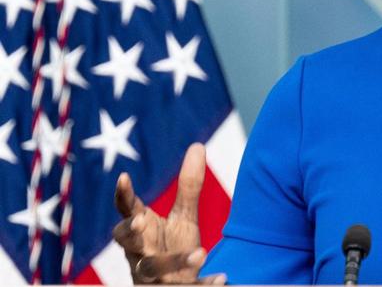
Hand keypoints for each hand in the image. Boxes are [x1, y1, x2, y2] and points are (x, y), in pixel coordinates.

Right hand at [112, 143, 225, 283]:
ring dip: (175, 262)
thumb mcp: (183, 217)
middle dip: (131, 234)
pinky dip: (204, 284)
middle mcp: (140, 255)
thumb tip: (197, 145)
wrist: (174, 286)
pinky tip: (222, 278)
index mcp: (141, 233)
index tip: (123, 176)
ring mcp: (152, 278)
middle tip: (141, 222)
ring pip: (152, 270)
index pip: (127, 213)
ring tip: (201, 253)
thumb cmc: (171, 248)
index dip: (123, 196)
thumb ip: (188, 187)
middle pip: (127, 245)